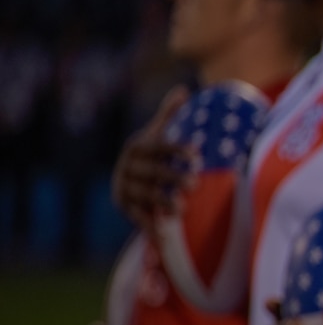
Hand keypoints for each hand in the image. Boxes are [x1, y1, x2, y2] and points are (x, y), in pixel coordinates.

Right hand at [111, 86, 194, 228]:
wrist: (131, 178)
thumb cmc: (155, 154)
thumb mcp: (159, 134)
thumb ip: (170, 115)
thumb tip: (184, 90)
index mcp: (138, 146)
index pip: (157, 146)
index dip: (176, 150)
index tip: (197, 155)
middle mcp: (127, 166)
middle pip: (152, 173)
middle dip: (172, 178)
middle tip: (196, 184)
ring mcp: (124, 186)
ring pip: (144, 195)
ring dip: (161, 202)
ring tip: (181, 208)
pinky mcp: (125, 205)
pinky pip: (137, 216)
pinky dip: (150, 226)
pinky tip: (164, 234)